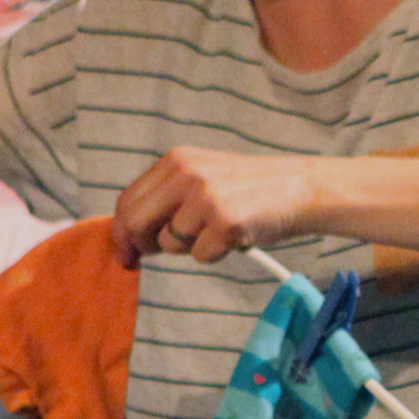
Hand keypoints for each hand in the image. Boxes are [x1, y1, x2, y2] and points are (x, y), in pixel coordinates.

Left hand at [112, 146, 321, 267]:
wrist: (299, 188)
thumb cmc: (250, 189)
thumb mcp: (203, 177)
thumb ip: (168, 196)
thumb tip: (133, 235)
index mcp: (176, 160)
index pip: (128, 199)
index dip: (120, 229)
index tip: (123, 250)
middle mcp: (186, 174)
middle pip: (136, 221)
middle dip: (138, 245)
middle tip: (144, 258)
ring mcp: (205, 198)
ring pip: (170, 243)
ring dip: (190, 248)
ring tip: (217, 232)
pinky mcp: (225, 222)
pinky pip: (201, 256)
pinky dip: (216, 254)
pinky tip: (235, 237)